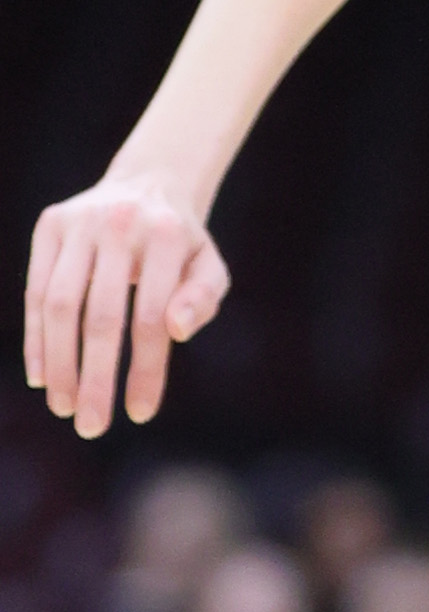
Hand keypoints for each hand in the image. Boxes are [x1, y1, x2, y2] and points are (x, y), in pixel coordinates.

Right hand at [26, 170, 230, 436]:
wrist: (148, 185)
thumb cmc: (184, 245)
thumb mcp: (210, 267)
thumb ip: (202, 299)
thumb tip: (177, 331)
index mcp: (165, 238)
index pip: (151, 318)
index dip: (144, 370)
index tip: (139, 415)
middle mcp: (116, 226)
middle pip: (99, 316)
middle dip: (93, 377)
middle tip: (90, 426)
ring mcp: (77, 223)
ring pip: (58, 305)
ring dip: (57, 362)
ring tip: (63, 407)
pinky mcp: (49, 226)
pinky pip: (36, 290)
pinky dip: (37, 336)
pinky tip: (40, 375)